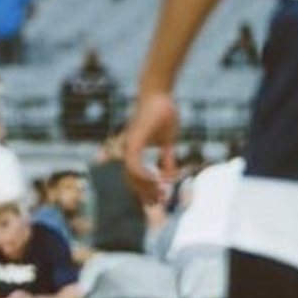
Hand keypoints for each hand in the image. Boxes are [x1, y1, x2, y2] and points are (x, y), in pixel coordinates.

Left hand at [123, 89, 178, 203]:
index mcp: (134, 149)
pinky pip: (134, 165)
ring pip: (131, 175)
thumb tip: (168, 175)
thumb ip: (166, 158)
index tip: (159, 198)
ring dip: (146, 187)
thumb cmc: (162, 113)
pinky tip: (157, 181)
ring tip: (160, 194)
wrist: (159, 94)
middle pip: (131, 179)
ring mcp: (129, 145)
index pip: (134, 175)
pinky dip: (144, 176)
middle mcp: (128, 148)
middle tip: (158, 204)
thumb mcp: (167, 142)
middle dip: (144, 194)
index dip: (145, 189)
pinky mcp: (134, 140)